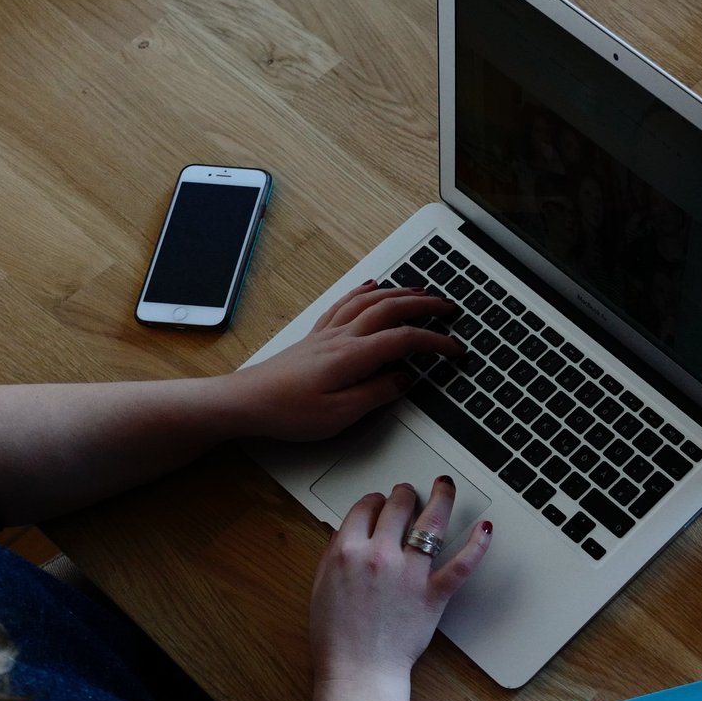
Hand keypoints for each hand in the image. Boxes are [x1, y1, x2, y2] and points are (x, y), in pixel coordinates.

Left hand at [223, 283, 459, 442]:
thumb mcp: (340, 414)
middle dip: (425, 304)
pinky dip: (364, 291)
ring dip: (399, 292)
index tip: (455, 349)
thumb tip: (404, 379)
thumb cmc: (288, 411)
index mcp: (352, 356)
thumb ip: (377, 394)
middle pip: (390, 308)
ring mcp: (327, 333)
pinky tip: (371, 286)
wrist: (246, 401)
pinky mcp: (316, 337)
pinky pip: (345, 303)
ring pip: (369, 301)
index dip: (435, 342)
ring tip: (421, 291)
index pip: (404, 340)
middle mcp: (341, 337)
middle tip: (449, 306)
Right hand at [309, 477, 491, 686]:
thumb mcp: (322, 585)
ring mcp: (409, 573)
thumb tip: (345, 530)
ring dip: (442, 497)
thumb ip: (334, 553)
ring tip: (446, 486)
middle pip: (398, 506)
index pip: (365, 507)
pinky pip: (461, 563)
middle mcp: (379, 555)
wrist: (358, 670)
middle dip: (405, 494)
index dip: (375, 500)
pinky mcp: (433, 593)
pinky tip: (485, 528)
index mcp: (346, 550)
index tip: (380, 501)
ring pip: (431, 522)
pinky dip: (477, 544)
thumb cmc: (336, 635)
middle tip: (410, 493)